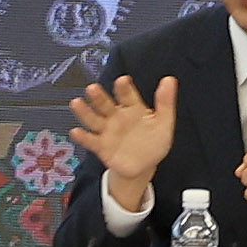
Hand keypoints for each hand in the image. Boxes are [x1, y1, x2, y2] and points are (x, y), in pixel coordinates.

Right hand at [61, 69, 172, 200]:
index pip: (127, 95)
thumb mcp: (163, 123)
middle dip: (99, 97)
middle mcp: (116, 116)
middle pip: (105, 104)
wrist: (144, 166)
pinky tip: (76, 132)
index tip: (123, 80)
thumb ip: (165, 102)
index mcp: (132, 108)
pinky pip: (91, 141)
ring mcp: (107, 131)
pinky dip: (83, 137)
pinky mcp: (101, 146)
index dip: (124, 88)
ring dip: (85, 112)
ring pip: (94, 119)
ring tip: (76, 103)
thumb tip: (170, 80)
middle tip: (92, 88)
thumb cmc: (153, 142)